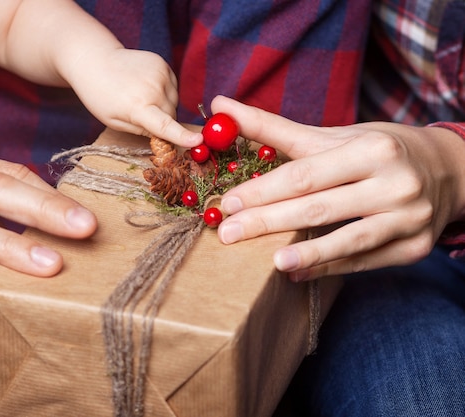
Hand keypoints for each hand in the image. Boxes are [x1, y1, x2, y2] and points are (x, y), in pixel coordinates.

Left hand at [66, 47, 201, 147]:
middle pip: (172, 115)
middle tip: (141, 114)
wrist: (95, 60)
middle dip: (162, 120)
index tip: (198, 140)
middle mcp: (152, 89)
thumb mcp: (114, 121)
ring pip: (174, 102)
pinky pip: (172, 87)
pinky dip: (163, 91)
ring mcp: (160, 74)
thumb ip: (141, 130)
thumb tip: (165, 135)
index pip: (164, 125)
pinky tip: (145, 87)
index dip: (182, 135)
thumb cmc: (100, 96)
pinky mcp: (163, 64)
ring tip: (140, 96)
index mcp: (137, 107)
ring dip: (163, 105)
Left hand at [212, 96, 464, 280]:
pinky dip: (330, 269)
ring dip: (307, 253)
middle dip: (268, 222)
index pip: (306, 174)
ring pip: (348, 240)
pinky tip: (298, 273)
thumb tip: (220, 107)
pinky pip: (365, 261)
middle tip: (228, 234)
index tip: (229, 203)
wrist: (446, 171)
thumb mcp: (332, 135)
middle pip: (320, 208)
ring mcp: (408, 218)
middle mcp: (395, 183)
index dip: (264, 190)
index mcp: (372, 149)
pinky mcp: (414, 247)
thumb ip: (274, 127)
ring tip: (271, 262)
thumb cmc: (378, 150)